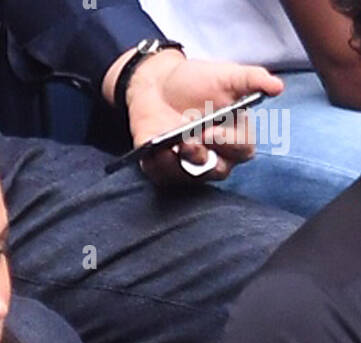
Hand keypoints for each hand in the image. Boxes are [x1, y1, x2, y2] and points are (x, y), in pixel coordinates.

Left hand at [126, 51, 283, 186]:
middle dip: (205, 158)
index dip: (230, 143)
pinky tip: (154, 152)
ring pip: (190, 178)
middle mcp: (215, 157)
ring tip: (170, 145)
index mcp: (235, 137)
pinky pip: (163, 177)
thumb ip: (252, 79)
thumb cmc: (197, 82)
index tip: (213, 131)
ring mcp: (189, 167)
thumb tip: (278, 87)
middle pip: (218, 171)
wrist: (159, 83)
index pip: (243, 150)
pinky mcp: (165, 170)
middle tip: (191, 141)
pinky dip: (159, 166)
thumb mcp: (227, 76)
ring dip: (181, 164)